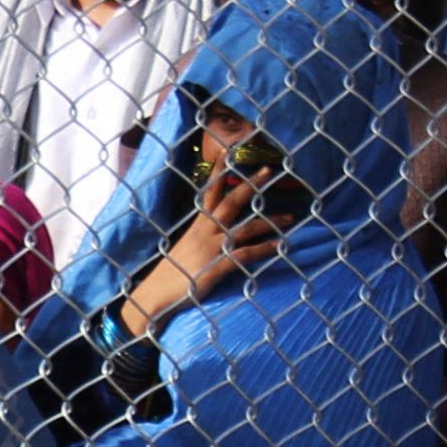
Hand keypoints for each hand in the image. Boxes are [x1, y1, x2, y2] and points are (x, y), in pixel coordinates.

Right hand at [123, 164, 287, 336]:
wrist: (156, 293)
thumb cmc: (172, 272)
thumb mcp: (186, 245)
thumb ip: (201, 234)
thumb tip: (213, 226)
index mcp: (197, 225)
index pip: (209, 192)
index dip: (219, 173)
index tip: (230, 153)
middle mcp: (205, 232)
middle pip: (230, 202)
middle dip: (250, 185)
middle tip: (269, 171)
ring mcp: (212, 248)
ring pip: (244, 228)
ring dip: (269, 221)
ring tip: (290, 217)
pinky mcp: (217, 266)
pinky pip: (246, 254)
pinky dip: (264, 249)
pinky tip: (279, 246)